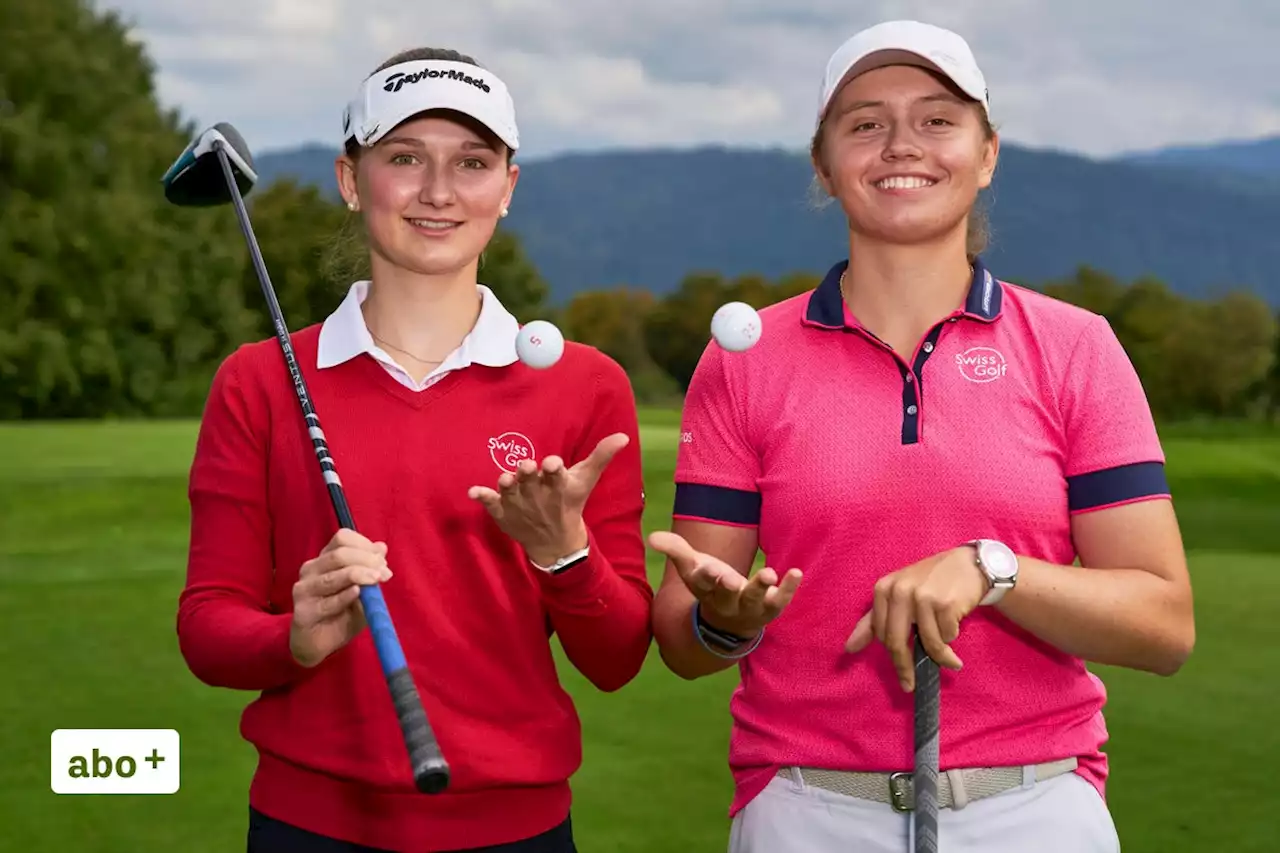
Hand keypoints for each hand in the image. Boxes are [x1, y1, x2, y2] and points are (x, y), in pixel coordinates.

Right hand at [289, 528, 391, 667]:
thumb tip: (382, 547)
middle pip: (339, 554)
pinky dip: (345, 596)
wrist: (319, 644)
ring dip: (359, 575)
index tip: (382, 560)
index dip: (364, 545)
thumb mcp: (362, 589)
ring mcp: (304, 590)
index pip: (342, 538)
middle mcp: (311, 570)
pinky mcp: (302, 612)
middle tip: (384, 574)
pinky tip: (358, 593)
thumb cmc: (341, 613)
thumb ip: (370, 568)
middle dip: (366, 561)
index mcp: (325, 559)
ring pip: (333, 576)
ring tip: (376, 580)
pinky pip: (327, 602)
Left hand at [468, 433, 628, 565]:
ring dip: (507, 486)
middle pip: (531, 482)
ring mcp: (518, 505)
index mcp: (558, 486)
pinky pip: (490, 505)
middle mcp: (537, 496)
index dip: (554, 469)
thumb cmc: (570, 503)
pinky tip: (472, 492)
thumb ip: (602, 456)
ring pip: (511, 493)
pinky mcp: (503, 513)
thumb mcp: (586, 480)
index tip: (553, 463)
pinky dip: (482, 498)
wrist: (555, 542)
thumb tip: (623, 436)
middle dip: (528, 475)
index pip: (557, 475)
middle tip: (526, 467)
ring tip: (504, 480)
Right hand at [648, 530, 801, 636]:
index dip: (705, 576)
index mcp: (706, 591)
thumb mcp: (693, 568)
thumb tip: (652, 536)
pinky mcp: (770, 608)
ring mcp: (750, 608)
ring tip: (769, 572)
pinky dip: (788, 588)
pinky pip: (780, 601)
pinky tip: (796, 572)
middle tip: (729, 579)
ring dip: (760, 586)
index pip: (703, 584)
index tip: (707, 568)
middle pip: (725, 596)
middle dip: (727, 588)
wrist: (732, 623)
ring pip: (754, 600)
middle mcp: (726, 602)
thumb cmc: (711, 586)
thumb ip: (675, 549)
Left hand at [845, 545, 987, 690]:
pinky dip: (952, 638)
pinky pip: (947, 636)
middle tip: (912, 685)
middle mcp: (899, 591)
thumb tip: (849, 648)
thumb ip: (872, 622)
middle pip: (896, 642)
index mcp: (883, 589)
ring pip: (928, 643)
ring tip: (951, 658)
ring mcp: (922, 596)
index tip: (902, 674)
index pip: (880, 634)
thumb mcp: (898, 595)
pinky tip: (956, 627)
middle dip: (905, 668)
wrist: (968, 565)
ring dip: (941, 656)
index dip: (893, 656)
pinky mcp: (944, 603)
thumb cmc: (931, 583)